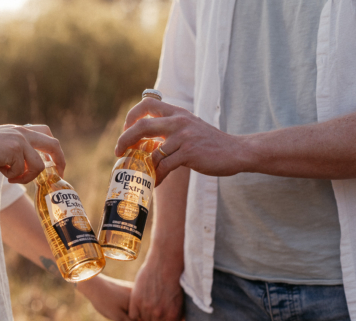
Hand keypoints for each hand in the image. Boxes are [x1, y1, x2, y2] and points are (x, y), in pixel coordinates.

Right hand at [0, 124, 65, 183]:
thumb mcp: (4, 148)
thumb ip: (18, 153)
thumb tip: (29, 169)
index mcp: (21, 130)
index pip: (47, 134)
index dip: (54, 150)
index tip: (55, 165)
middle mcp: (24, 132)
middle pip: (53, 145)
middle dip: (60, 162)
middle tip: (58, 175)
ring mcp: (20, 140)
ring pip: (39, 165)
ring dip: (28, 177)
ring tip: (13, 179)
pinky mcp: (15, 150)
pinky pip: (22, 171)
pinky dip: (13, 177)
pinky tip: (2, 173)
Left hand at [77, 275, 149, 320]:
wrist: (93, 285)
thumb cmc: (105, 302)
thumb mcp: (119, 317)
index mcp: (140, 301)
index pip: (146, 318)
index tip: (120, 314)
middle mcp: (141, 293)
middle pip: (141, 312)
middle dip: (131, 315)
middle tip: (116, 308)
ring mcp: (136, 289)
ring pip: (136, 307)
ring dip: (128, 310)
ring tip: (114, 304)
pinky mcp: (131, 287)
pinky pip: (132, 301)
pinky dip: (125, 304)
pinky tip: (115, 300)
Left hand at [114, 98, 253, 183]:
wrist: (236, 151)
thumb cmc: (211, 143)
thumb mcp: (190, 127)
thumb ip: (171, 128)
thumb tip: (146, 139)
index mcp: (177, 112)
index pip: (147, 103)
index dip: (132, 116)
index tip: (126, 130)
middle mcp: (179, 121)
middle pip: (142, 125)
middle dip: (125, 139)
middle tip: (118, 151)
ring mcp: (184, 136)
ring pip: (153, 152)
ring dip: (145, 167)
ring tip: (144, 176)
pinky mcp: (189, 152)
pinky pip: (164, 166)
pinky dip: (157, 176)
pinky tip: (156, 182)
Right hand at [128, 249, 183, 320]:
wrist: (165, 263)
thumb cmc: (175, 280)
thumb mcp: (181, 300)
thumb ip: (179, 315)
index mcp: (173, 314)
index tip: (166, 320)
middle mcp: (160, 313)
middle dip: (157, 318)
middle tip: (157, 305)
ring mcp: (147, 307)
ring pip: (144, 319)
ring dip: (146, 313)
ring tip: (149, 301)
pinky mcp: (136, 300)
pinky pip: (133, 315)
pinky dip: (135, 311)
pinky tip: (140, 303)